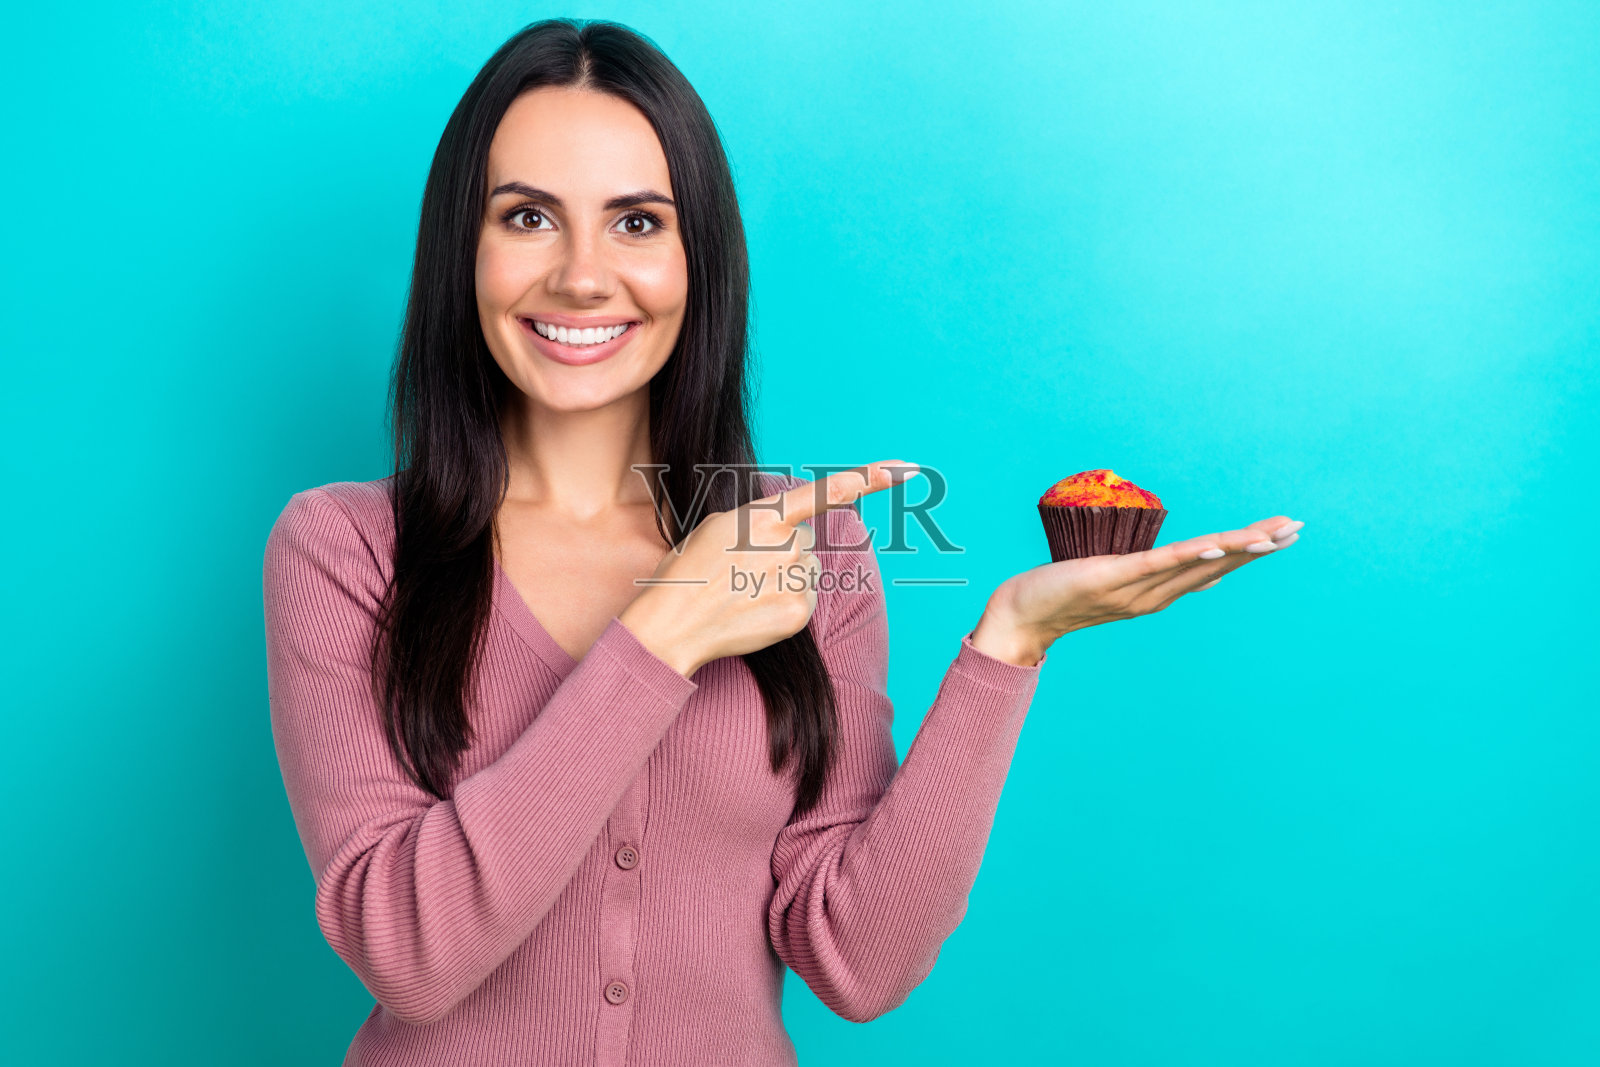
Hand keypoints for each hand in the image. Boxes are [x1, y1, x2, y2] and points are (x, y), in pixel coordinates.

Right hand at [619, 460, 921, 676]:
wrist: (672, 623)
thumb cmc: (688, 572)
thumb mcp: (718, 529)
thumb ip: (759, 522)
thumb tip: (792, 532)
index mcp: (763, 516)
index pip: (826, 492)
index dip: (870, 479)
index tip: (908, 470)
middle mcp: (786, 544)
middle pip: (804, 543)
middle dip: (782, 554)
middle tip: (741, 571)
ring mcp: (795, 579)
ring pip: (807, 572)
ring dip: (784, 580)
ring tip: (743, 592)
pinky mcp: (800, 612)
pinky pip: (807, 601)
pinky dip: (787, 606)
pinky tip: (755, 610)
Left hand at [969, 516, 1304, 666]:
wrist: (1019, 617)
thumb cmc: (1058, 592)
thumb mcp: (1110, 580)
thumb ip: (1146, 574)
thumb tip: (1182, 564)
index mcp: (1156, 595)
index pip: (1212, 568)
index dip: (1248, 551)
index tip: (1282, 534)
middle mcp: (1153, 597)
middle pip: (1215, 566)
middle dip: (1257, 547)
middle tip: (1297, 527)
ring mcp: (1134, 590)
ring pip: (1194, 566)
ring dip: (1235, 549)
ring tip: (1271, 535)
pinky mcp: (1111, 578)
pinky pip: (1155, 566)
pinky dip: (1186, 557)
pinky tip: (1213, 548)